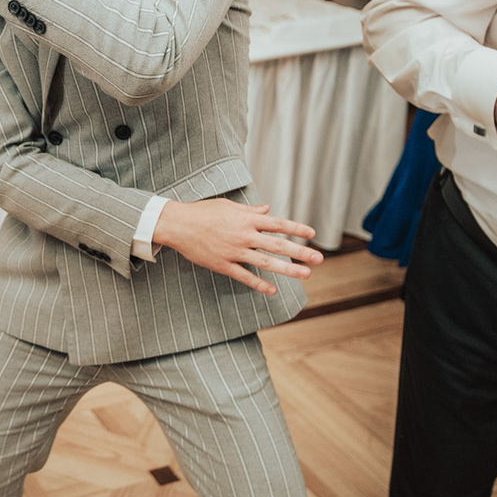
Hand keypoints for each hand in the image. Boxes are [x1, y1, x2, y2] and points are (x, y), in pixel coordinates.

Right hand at [153, 198, 321, 295]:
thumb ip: (250, 210)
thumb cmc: (202, 212)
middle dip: (300, 252)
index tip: (312, 234)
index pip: (278, 223)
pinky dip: (259, 283)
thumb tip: (267, 209)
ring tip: (304, 275)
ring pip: (265, 262)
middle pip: (277, 244)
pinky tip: (272, 290)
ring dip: (287, 269)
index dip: (296, 229)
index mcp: (246, 218)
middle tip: (319, 259)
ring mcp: (234, 251)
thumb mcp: (228, 206)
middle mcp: (244, 235)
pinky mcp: (222, 264)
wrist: (177, 224)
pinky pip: (244, 276)